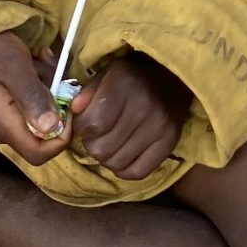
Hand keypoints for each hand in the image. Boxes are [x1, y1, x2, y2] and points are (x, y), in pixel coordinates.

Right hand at [0, 29, 71, 162]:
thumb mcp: (16, 67)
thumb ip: (33, 96)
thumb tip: (52, 127)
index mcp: (2, 124)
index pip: (38, 154)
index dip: (62, 138)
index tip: (69, 109)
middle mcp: (0, 132)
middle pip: (43, 137)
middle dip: (57, 108)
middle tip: (55, 76)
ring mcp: (1, 126)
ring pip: (39, 121)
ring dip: (49, 94)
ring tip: (40, 66)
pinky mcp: (3, 116)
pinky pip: (31, 111)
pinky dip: (40, 92)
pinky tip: (34, 71)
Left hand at [70, 50, 190, 180]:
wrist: (173, 75)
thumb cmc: (132, 76)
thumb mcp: (106, 74)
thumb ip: (87, 93)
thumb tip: (74, 112)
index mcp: (124, 84)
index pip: (92, 124)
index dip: (82, 128)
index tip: (86, 122)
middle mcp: (144, 106)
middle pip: (102, 148)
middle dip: (93, 143)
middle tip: (99, 133)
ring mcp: (160, 126)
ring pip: (116, 163)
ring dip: (107, 157)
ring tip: (112, 142)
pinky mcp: (170, 141)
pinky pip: (137, 172)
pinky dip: (124, 169)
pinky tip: (124, 154)